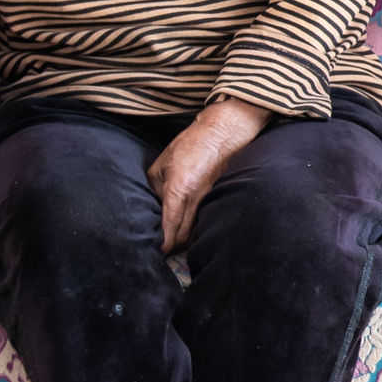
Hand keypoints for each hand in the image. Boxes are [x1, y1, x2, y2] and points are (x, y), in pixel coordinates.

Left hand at [146, 99, 270, 250]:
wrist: (225, 131)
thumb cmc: (191, 142)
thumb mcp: (162, 163)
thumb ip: (156, 188)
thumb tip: (157, 205)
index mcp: (178, 190)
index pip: (169, 228)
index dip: (163, 245)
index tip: (157, 250)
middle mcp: (196, 198)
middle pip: (184, 237)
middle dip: (173, 246)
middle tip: (163, 247)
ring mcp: (210, 198)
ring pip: (196, 230)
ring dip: (185, 237)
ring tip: (175, 238)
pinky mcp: (220, 195)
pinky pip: (206, 217)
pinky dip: (197, 225)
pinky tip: (191, 223)